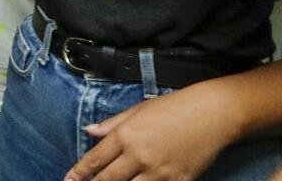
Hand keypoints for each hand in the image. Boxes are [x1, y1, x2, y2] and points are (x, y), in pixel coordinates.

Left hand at [64, 85, 237, 180]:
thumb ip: (113, 123)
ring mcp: (159, 172)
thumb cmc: (174, 107)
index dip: (79, 173)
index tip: (69, 180)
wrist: (211, 114)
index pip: (95, 159)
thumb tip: (90, 131)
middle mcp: (139, 156)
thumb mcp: (138, 110)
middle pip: (107, 180)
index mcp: (127, 135)